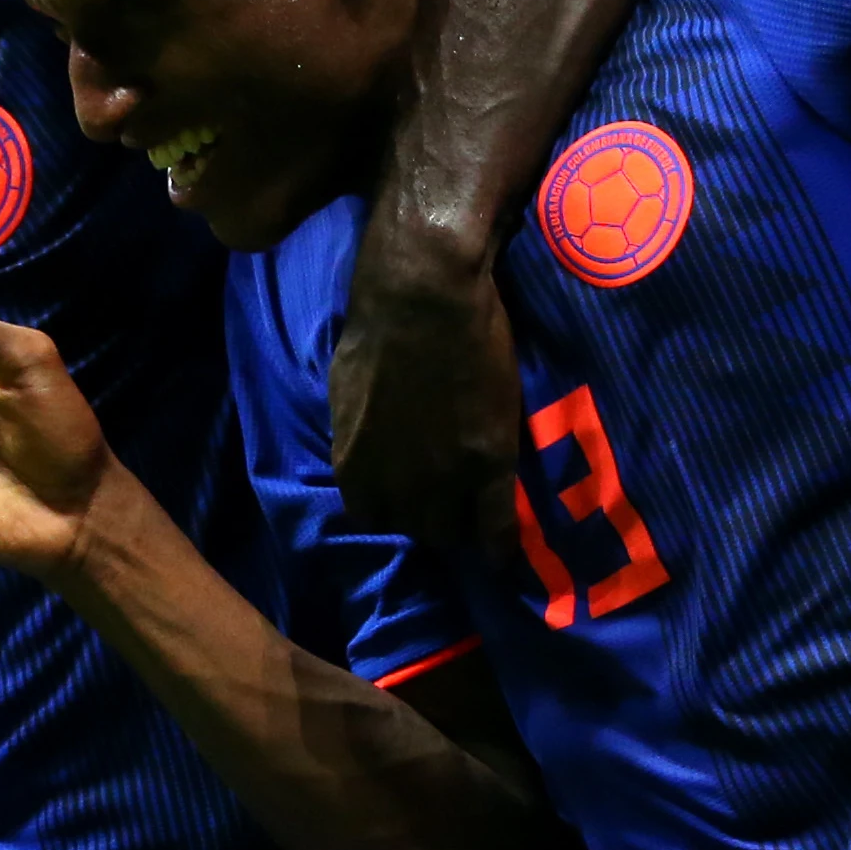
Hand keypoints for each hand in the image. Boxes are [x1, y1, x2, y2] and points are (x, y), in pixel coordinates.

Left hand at [330, 242, 526, 559]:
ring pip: (454, 533)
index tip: (412, 500)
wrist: (425, 296)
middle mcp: (395, 484)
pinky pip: (497, 526)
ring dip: (464, 527)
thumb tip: (362, 451)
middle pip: (415, 530)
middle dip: (431, 520)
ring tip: (477, 518)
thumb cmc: (380, 328)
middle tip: (451, 504)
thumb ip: (357, 434)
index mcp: (354, 467)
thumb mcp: (346, 392)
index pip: (372, 517)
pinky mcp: (489, 464)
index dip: (396, 509)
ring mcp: (444, 479)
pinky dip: (500, 545)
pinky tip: (504, 553)